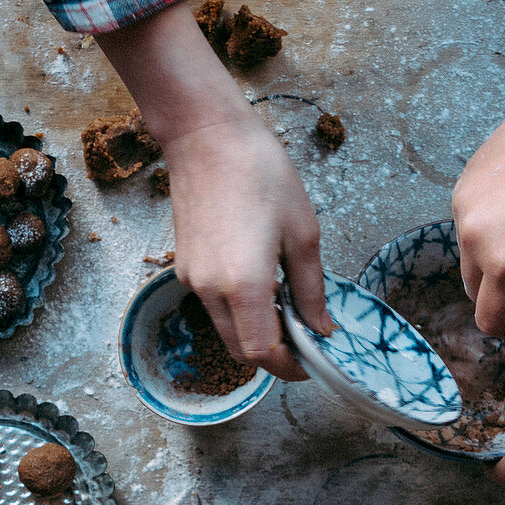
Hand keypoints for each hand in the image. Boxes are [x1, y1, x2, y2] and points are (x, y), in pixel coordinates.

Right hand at [165, 112, 331, 379]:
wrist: (205, 137)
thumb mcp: (303, 233)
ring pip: (226, 331)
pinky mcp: (183, 268)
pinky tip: (260, 283)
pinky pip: (214, 306)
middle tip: (304, 340)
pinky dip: (239, 311)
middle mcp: (211, 290)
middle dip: (274, 356)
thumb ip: (312, 290)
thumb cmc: (260, 173)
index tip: (312, 362)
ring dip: (255, 333)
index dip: (290, 367)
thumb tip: (320, 328)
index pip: (263, 353)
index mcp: (244, 284)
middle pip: (241, 351)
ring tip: (285, 306)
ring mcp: (192, 281)